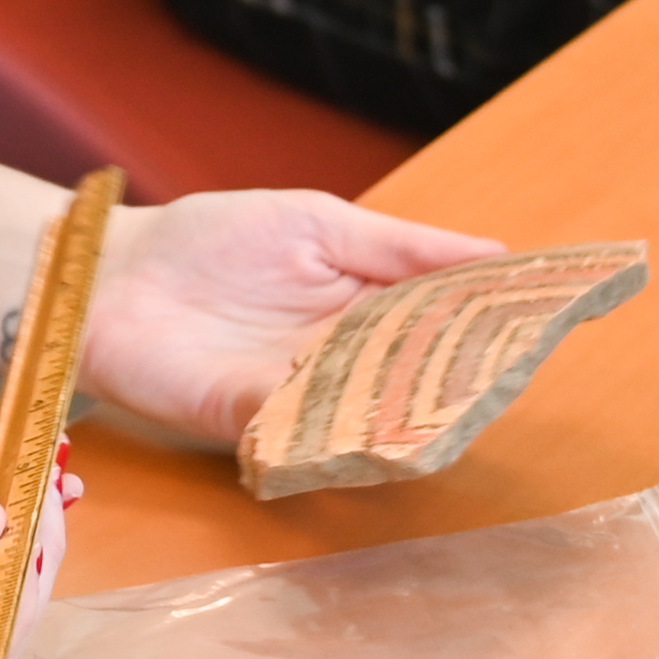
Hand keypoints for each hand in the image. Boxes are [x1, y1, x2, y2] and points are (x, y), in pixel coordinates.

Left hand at [81, 186, 506, 444]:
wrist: (116, 274)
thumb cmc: (211, 240)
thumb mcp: (320, 223)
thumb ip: (403, 245)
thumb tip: (497, 252)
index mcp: (367, 309)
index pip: (443, 326)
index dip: (489, 327)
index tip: (542, 322)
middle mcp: (342, 363)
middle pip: (415, 380)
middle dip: (460, 382)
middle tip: (509, 377)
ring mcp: (300, 398)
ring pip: (371, 415)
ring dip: (408, 416)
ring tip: (459, 411)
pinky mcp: (251, 424)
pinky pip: (309, 435)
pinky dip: (340, 434)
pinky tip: (377, 428)